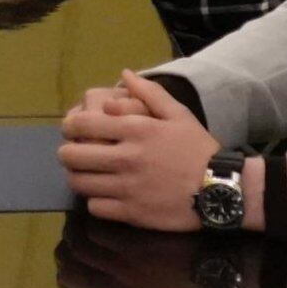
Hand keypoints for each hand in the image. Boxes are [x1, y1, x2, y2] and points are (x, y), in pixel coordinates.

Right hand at [51, 217, 207, 287]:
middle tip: (68, 245)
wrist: (210, 267)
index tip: (70, 270)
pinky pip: (96, 231)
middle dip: (64, 258)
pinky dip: (89, 222)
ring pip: (78, 249)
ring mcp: (123, 268)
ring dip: (72, 235)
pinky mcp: (131, 244)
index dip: (67, 285)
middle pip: (70, 275)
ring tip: (76, 226)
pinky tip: (92, 216)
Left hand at [54, 70, 223, 231]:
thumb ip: (150, 93)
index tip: (72, 129)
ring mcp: (127, 187)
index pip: (82, 124)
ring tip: (86, 174)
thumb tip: (124, 74)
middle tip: (74, 154)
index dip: (69, 126)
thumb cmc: (198, 150)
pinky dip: (95, 201)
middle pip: (71, 156)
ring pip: (79, 183)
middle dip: (66, 153)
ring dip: (77, 177)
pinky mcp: (132, 213)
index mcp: (136, 130)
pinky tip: (104, 195)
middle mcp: (126, 157)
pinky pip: (95, 207)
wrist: (220, 190)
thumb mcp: (179, 114)